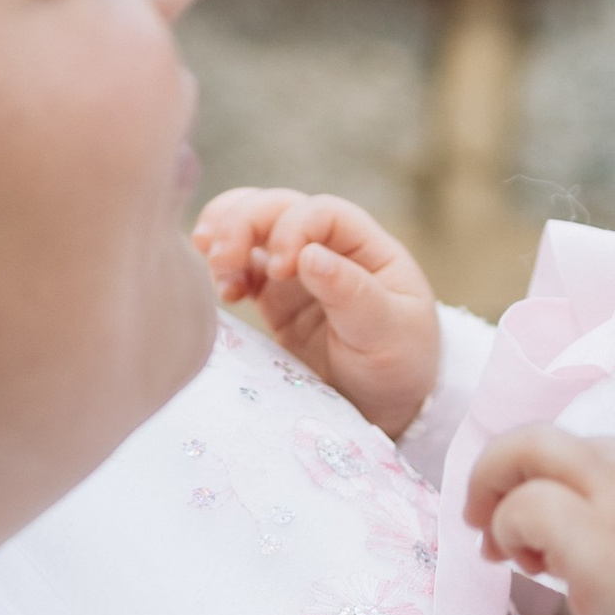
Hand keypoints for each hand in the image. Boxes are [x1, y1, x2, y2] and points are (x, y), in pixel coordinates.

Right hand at [194, 186, 443, 441]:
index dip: (293, 228)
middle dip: (243, 222)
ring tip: (214, 265)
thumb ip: (350, 292)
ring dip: (225, 236)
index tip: (279, 269)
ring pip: (252, 227)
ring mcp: (296, 271)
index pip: (321, 212)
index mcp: (365, 246)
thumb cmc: (400, 364)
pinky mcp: (273, 297)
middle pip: (277, 208)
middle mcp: (328, 247)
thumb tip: (309, 255)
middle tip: (220, 257)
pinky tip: (224, 293)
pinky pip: (240, 267)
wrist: (384, 406)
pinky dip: (223, 269)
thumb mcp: (387, 332)